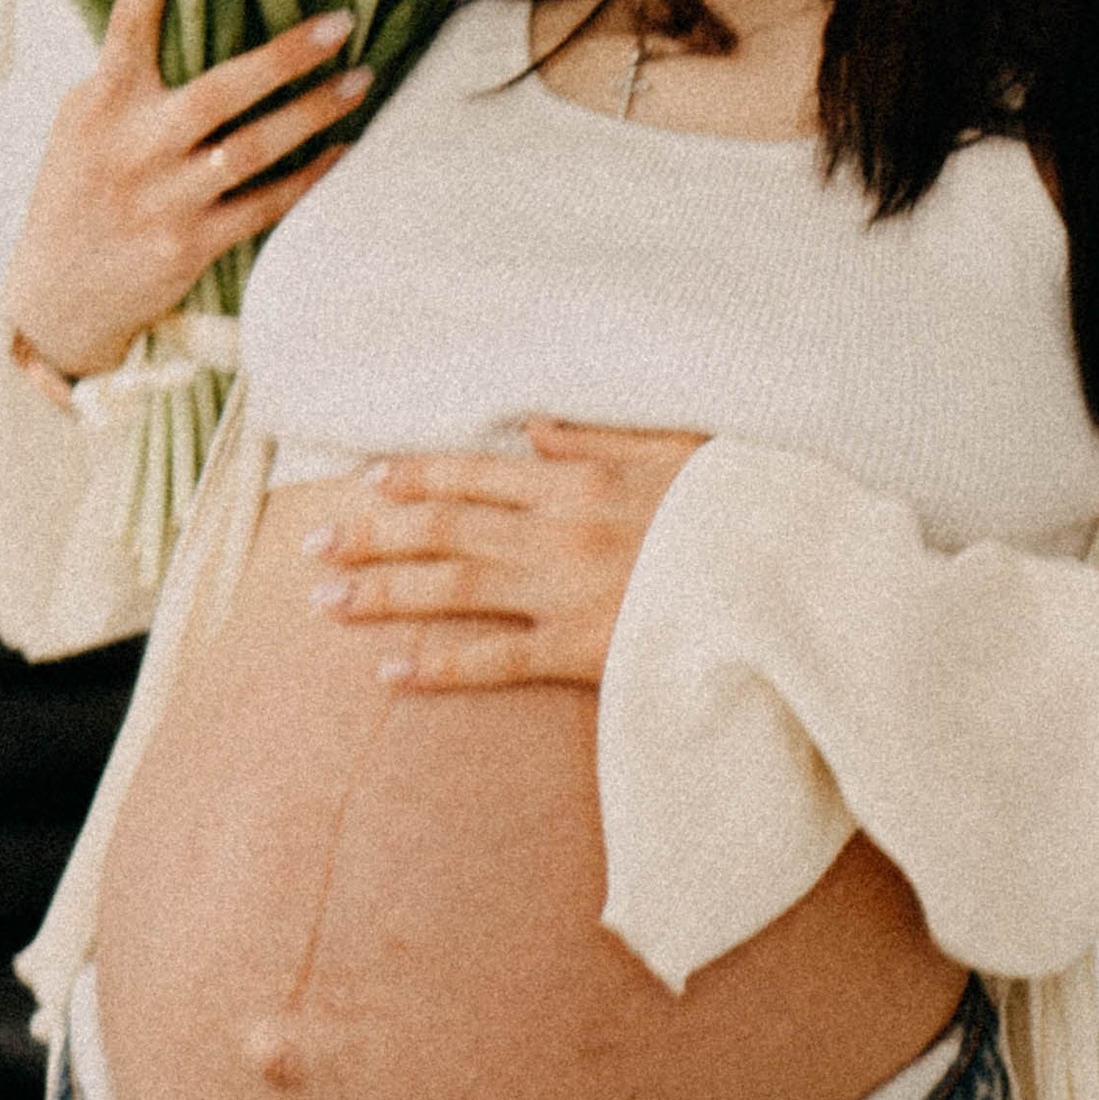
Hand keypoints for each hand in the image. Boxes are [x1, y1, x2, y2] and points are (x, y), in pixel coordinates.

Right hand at [1, 0, 371, 381]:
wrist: (54, 300)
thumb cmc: (77, 191)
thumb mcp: (81, 121)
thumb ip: (123, 70)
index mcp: (102, 105)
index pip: (127, 29)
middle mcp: (135, 149)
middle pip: (219, 92)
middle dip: (284, 56)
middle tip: (341, 22)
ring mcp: (166, 201)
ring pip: (254, 149)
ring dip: (314, 114)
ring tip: (362, 79)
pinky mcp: (190, 246)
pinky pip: (265, 205)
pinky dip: (309, 177)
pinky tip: (344, 149)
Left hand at [300, 418, 712, 689]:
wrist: (790, 574)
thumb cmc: (741, 509)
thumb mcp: (676, 451)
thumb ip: (599, 438)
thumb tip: (534, 425)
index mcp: (579, 478)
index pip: (474, 473)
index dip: (413, 478)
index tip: (364, 483)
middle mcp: (559, 529)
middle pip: (443, 528)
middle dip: (371, 534)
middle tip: (308, 545)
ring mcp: (566, 589)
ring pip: (453, 586)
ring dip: (382, 592)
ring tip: (323, 603)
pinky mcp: (583, 648)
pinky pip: (496, 659)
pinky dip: (439, 665)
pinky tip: (388, 674)